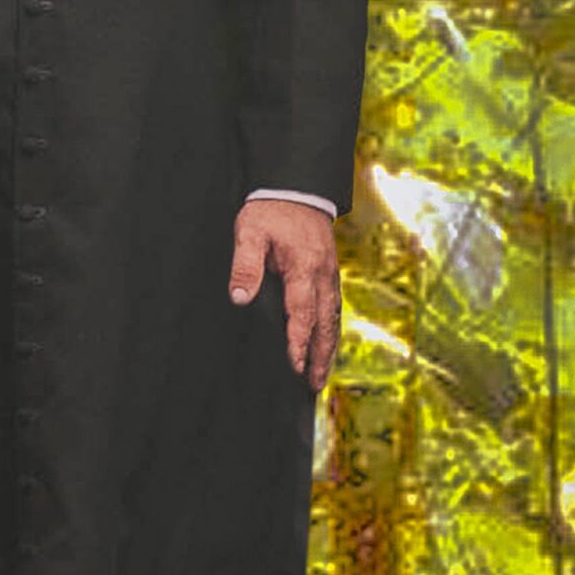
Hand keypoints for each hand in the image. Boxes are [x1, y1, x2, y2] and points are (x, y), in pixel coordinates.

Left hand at [230, 196, 341, 386]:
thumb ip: (245, 265)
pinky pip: (334, 309)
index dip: (298, 340)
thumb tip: (240, 298)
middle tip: (313, 385)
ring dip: (328, 349)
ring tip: (321, 376)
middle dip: (319, 355)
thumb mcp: (250, 232)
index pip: (302, 311)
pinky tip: (326, 347)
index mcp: (303, 267)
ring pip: (333, 319)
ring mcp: (330, 276)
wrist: (298, 189)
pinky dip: (331, 332)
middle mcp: (323, 276)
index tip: (294, 364)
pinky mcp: (330, 275)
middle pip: (325, 323)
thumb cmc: (270, 212)